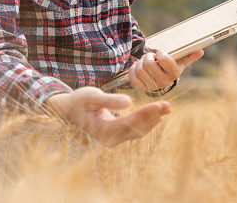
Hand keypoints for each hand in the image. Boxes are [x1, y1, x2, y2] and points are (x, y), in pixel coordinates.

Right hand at [44, 87, 170, 146]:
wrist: (69, 110)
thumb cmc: (79, 101)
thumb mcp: (92, 96)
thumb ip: (109, 100)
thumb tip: (128, 102)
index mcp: (103, 130)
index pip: (130, 123)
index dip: (146, 114)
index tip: (159, 105)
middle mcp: (109, 139)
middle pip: (137, 129)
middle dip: (153, 116)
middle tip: (168, 105)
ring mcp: (113, 140)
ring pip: (138, 131)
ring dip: (153, 120)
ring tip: (167, 108)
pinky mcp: (117, 136)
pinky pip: (135, 131)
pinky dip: (147, 122)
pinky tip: (157, 116)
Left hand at [128, 49, 203, 92]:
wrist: (161, 76)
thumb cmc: (171, 64)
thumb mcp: (180, 59)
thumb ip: (190, 54)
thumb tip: (201, 51)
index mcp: (174, 73)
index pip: (164, 59)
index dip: (160, 53)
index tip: (160, 53)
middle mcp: (164, 82)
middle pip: (148, 64)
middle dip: (148, 57)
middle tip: (151, 57)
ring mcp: (152, 86)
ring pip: (139, 69)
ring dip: (140, 62)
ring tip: (146, 63)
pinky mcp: (141, 88)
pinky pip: (132, 77)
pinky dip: (133, 69)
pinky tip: (138, 68)